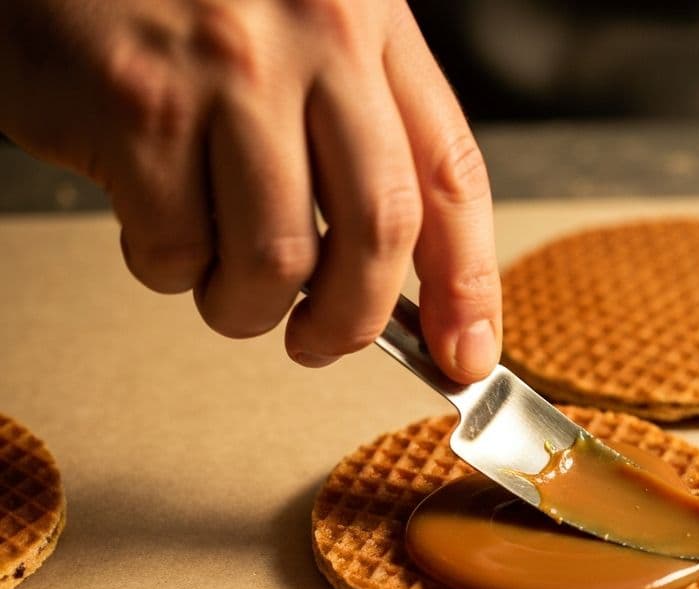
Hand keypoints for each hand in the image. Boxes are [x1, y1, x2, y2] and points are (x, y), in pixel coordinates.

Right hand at [0, 0, 500, 381]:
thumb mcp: (306, 36)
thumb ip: (361, 140)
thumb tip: (394, 286)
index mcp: (369, 25)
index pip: (452, 179)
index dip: (469, 287)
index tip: (466, 355)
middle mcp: (314, 38)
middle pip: (381, 232)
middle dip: (353, 322)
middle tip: (321, 342)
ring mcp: (227, 71)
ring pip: (277, 263)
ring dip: (246, 305)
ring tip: (219, 277)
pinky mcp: (139, 105)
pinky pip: (177, 250)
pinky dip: (169, 267)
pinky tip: (155, 219)